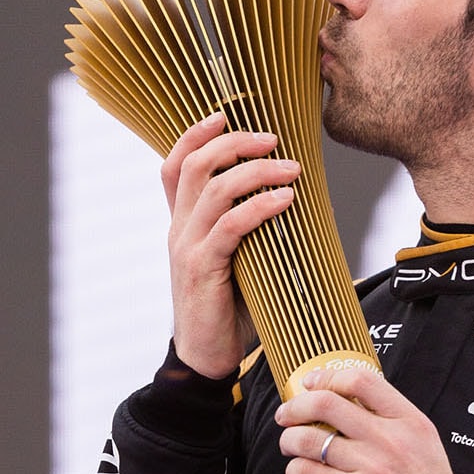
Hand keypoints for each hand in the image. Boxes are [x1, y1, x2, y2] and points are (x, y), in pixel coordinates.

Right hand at [161, 112, 300, 378]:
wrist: (206, 358)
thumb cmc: (230, 309)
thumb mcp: (240, 260)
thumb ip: (254, 231)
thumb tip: (298, 201)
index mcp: (183, 223)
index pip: (174, 166)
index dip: (193, 135)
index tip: (223, 114)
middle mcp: (179, 230)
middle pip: (194, 167)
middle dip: (234, 143)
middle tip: (273, 139)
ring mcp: (187, 249)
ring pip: (213, 191)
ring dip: (256, 172)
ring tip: (291, 168)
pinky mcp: (201, 270)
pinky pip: (229, 227)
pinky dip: (259, 207)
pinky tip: (285, 201)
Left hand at [275, 367, 473, 473]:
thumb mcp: (426, 447)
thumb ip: (395, 425)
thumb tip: (354, 409)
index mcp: (411, 422)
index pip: (362, 380)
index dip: (328, 378)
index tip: (312, 384)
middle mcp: (390, 439)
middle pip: (326, 403)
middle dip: (296, 406)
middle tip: (286, 415)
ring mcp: (371, 466)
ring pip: (309, 439)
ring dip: (289, 441)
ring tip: (289, 447)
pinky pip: (308, 472)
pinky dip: (295, 472)